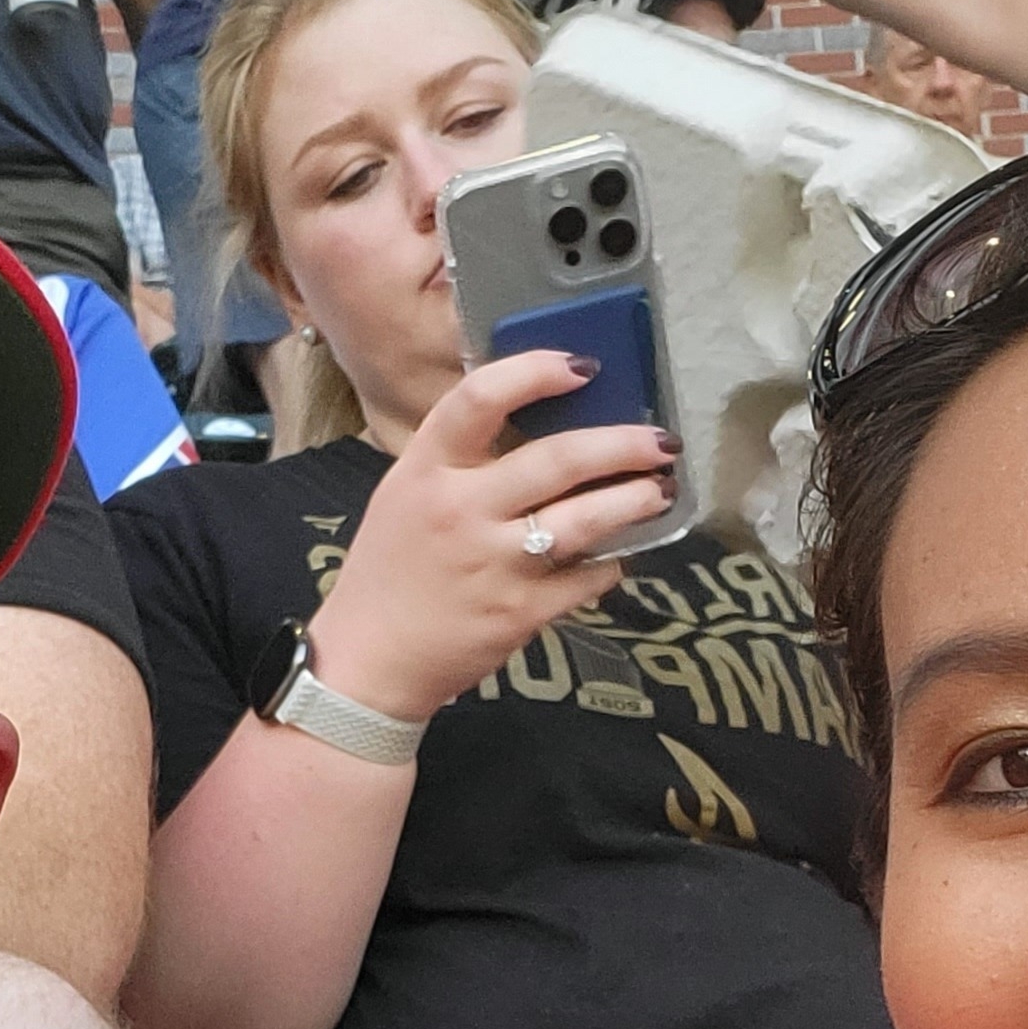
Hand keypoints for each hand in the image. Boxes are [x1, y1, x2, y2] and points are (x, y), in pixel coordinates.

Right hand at [306, 350, 676, 722]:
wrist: (367, 660)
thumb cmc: (390, 570)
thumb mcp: (406, 496)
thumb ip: (459, 460)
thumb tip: (535, 422)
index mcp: (426, 469)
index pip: (480, 398)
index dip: (536, 373)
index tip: (583, 367)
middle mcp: (460, 509)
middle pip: (557, 460)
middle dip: (622, 445)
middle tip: (660, 442)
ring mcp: (493, 563)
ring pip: (585, 520)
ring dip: (634, 501)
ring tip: (660, 491)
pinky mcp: (519, 612)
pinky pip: (585, 579)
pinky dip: (610, 565)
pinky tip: (618, 557)